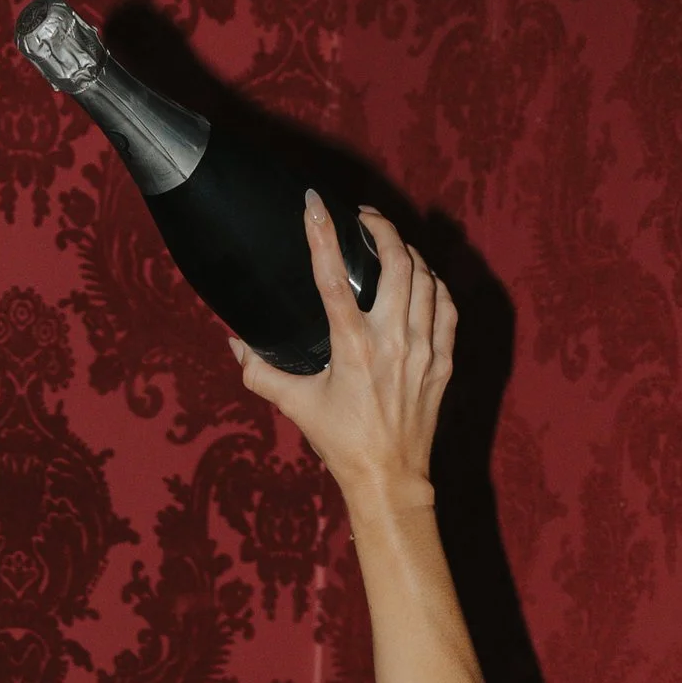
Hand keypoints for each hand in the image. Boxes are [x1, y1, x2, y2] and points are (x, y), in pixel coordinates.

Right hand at [233, 198, 453, 513]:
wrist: (388, 478)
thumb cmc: (342, 444)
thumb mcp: (297, 407)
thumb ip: (261, 374)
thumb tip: (235, 345)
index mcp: (353, 348)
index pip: (333, 277)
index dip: (321, 234)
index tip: (314, 204)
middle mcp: (392, 342)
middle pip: (397, 261)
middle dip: (383, 228)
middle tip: (366, 219)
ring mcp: (423, 349)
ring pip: (426, 277)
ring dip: (409, 252)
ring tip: (393, 245)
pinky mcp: (442, 361)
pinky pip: (446, 306)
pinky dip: (435, 285)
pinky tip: (423, 279)